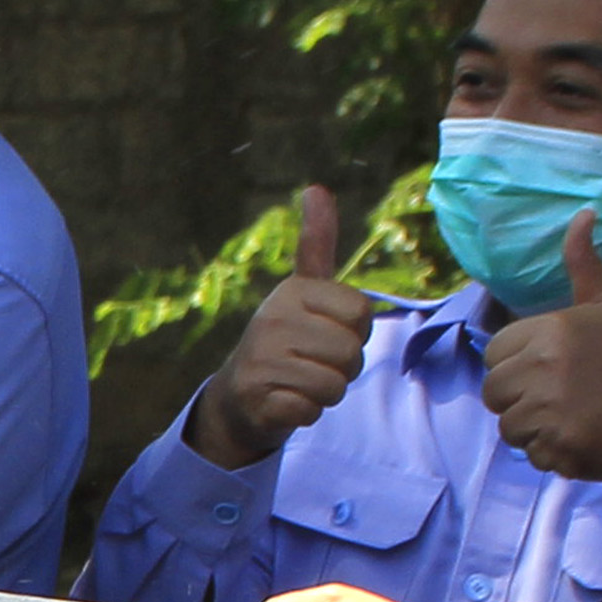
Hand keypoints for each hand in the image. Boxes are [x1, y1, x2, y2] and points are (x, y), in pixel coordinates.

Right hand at [187, 186, 374, 466]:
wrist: (239, 396)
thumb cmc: (285, 340)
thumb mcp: (303, 291)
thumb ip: (316, 244)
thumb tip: (316, 187)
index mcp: (293, 291)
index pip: (361, 314)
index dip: (355, 332)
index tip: (327, 333)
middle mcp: (273, 319)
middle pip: (352, 353)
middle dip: (343, 368)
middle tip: (313, 364)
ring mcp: (262, 359)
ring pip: (335, 385)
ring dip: (325, 393)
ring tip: (300, 383)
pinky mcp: (257, 397)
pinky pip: (311, 411)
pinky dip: (304, 414)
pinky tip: (285, 403)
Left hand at [477, 215, 601, 482]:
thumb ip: (584, 265)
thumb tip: (582, 213)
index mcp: (551, 332)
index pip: (495, 354)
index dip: (517, 364)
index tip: (549, 370)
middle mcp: (545, 369)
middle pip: (494, 392)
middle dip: (520, 398)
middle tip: (559, 398)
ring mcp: (549, 411)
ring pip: (507, 426)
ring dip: (532, 428)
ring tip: (569, 418)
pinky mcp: (556, 448)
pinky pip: (528, 454)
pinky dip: (548, 452)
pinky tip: (578, 439)